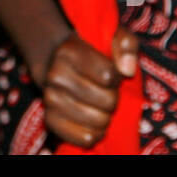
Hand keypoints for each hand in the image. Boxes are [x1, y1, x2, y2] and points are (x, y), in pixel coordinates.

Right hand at [39, 28, 138, 148]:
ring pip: (98, 122)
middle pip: (107, 101)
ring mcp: (50, 99)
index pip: (108, 75)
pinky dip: (95, 134)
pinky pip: (84, 139)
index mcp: (68, 51)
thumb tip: (127, 70)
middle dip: (113, 98)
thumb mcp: (112, 37)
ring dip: (106, 117)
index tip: (110, 73)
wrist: (58, 65)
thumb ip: (125, 45)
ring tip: (99, 106)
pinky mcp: (50, 121)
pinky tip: (92, 122)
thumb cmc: (93, 52)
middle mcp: (55, 75)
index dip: (116, 77)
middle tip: (105, 91)